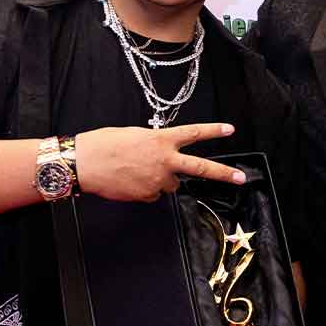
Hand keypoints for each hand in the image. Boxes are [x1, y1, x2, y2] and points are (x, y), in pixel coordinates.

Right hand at [74, 124, 244, 201]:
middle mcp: (165, 160)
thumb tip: (163, 153)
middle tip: (241, 178)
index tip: (230, 129)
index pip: (194, 133)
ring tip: (136, 171)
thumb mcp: (134, 135)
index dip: (213, 131)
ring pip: (170, 183)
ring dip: (161, 179)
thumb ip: (155, 144)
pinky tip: (130, 181)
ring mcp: (158, 180)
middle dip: (223, 174)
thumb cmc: (105, 144)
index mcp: (161, 140)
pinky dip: (145, 189)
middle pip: (200, 168)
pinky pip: (154, 193)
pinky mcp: (148, 195)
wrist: (84, 164)